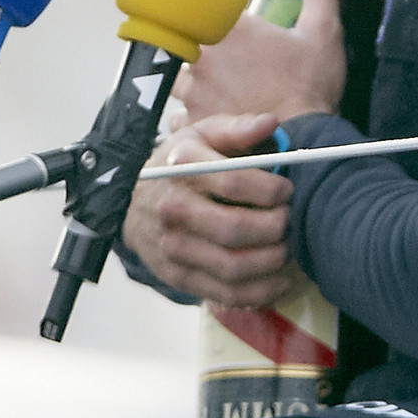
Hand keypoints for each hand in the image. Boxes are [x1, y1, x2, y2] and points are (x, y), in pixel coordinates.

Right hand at [121, 112, 296, 306]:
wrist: (130, 202)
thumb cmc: (179, 166)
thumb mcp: (201, 136)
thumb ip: (237, 129)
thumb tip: (270, 124)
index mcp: (183, 169)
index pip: (235, 182)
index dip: (271, 189)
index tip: (286, 190)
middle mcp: (173, 210)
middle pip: (235, 229)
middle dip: (275, 228)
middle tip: (288, 221)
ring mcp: (173, 247)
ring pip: (233, 267)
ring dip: (271, 262)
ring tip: (286, 250)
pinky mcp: (178, 276)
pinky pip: (225, 293)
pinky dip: (260, 292)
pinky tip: (278, 280)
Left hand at [174, 0, 345, 123]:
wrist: (299, 140)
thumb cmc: (310, 87)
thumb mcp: (323, 33)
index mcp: (230, 27)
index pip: (209, 8)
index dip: (218, 13)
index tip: (229, 21)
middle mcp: (204, 54)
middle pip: (185, 40)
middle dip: (196, 45)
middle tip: (218, 56)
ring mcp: (195, 89)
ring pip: (175, 77)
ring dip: (187, 79)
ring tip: (206, 86)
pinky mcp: (195, 121)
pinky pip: (179, 115)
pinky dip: (189, 115)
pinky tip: (202, 116)